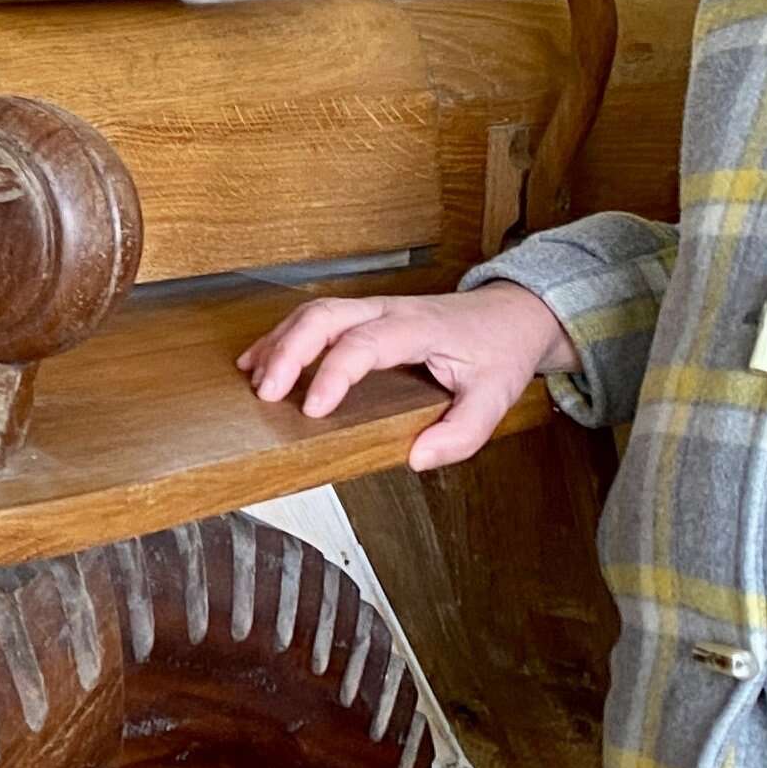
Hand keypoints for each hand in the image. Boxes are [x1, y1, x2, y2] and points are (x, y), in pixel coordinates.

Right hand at [239, 284, 577, 471]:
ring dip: (279, 344)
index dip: (333, 374)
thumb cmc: (499, 350)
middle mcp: (389, 311)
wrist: (511, 314)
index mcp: (419, 328)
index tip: (313, 410)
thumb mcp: (496, 397)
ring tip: (255, 380)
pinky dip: (283, 338)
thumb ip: (461, 434)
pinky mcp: (364, 316)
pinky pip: (315, 318)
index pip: (364, 343)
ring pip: (313, 313)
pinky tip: (262, 362)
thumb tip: (417, 458)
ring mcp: (373, 309)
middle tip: (266, 393)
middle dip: (288, 352)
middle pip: (324, 315)